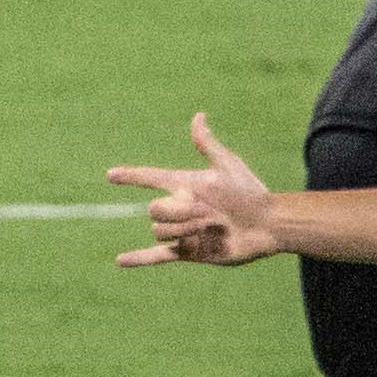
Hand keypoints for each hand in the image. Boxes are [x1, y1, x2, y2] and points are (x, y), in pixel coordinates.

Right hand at [109, 115, 283, 266]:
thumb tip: (198, 116)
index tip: (110, 175)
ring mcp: (181, 230)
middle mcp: (179, 207)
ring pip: (159, 230)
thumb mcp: (228, 166)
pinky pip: (157, 256)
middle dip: (178, 211)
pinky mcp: (188, 251)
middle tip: (208, 214)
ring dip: (183, 229)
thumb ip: (208, 145)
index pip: (151, 178)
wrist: (265, 225)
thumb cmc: (250, 193)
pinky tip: (119, 261)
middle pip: (154, 209)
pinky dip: (138, 259)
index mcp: (185, 185)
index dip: (131, 176)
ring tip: (210, 229)